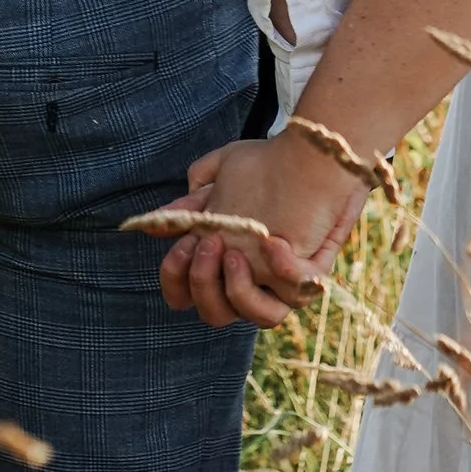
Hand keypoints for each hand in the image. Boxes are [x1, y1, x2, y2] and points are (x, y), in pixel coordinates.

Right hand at [155, 132, 364, 327]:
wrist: (313, 152)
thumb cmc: (267, 166)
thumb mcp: (223, 177)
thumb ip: (192, 204)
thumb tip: (156, 223)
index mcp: (223, 266)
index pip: (185, 295)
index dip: (177, 279)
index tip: (184, 245)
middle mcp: (252, 282)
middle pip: (215, 314)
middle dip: (205, 283)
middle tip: (212, 242)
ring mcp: (284, 284)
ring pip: (263, 319)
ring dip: (241, 290)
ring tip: (238, 252)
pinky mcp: (312, 274)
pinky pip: (298, 295)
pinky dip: (283, 272)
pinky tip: (275, 241)